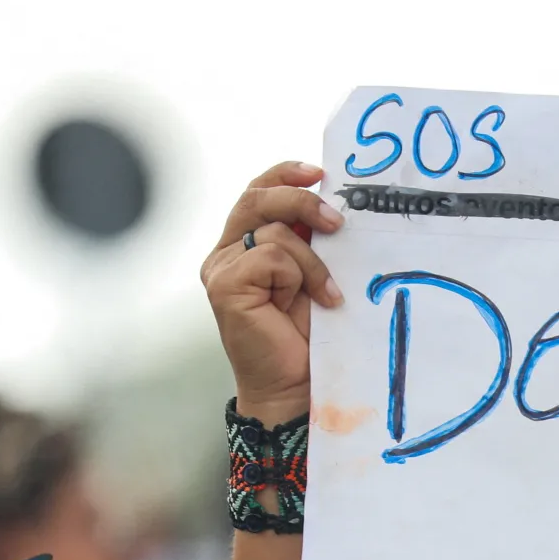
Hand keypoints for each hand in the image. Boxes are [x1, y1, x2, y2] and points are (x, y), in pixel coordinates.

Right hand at [200, 161, 345, 423]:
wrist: (295, 387)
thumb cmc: (307, 337)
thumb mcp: (312, 276)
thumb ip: (308, 241)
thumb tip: (331, 202)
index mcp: (243, 245)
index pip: (258, 192)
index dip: (284, 175)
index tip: (319, 172)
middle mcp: (226, 254)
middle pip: (257, 198)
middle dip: (300, 201)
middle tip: (337, 222)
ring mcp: (221, 269)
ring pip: (270, 229)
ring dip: (312, 260)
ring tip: (328, 293)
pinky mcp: (224, 286)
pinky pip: (270, 255)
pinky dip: (301, 276)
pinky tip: (313, 303)